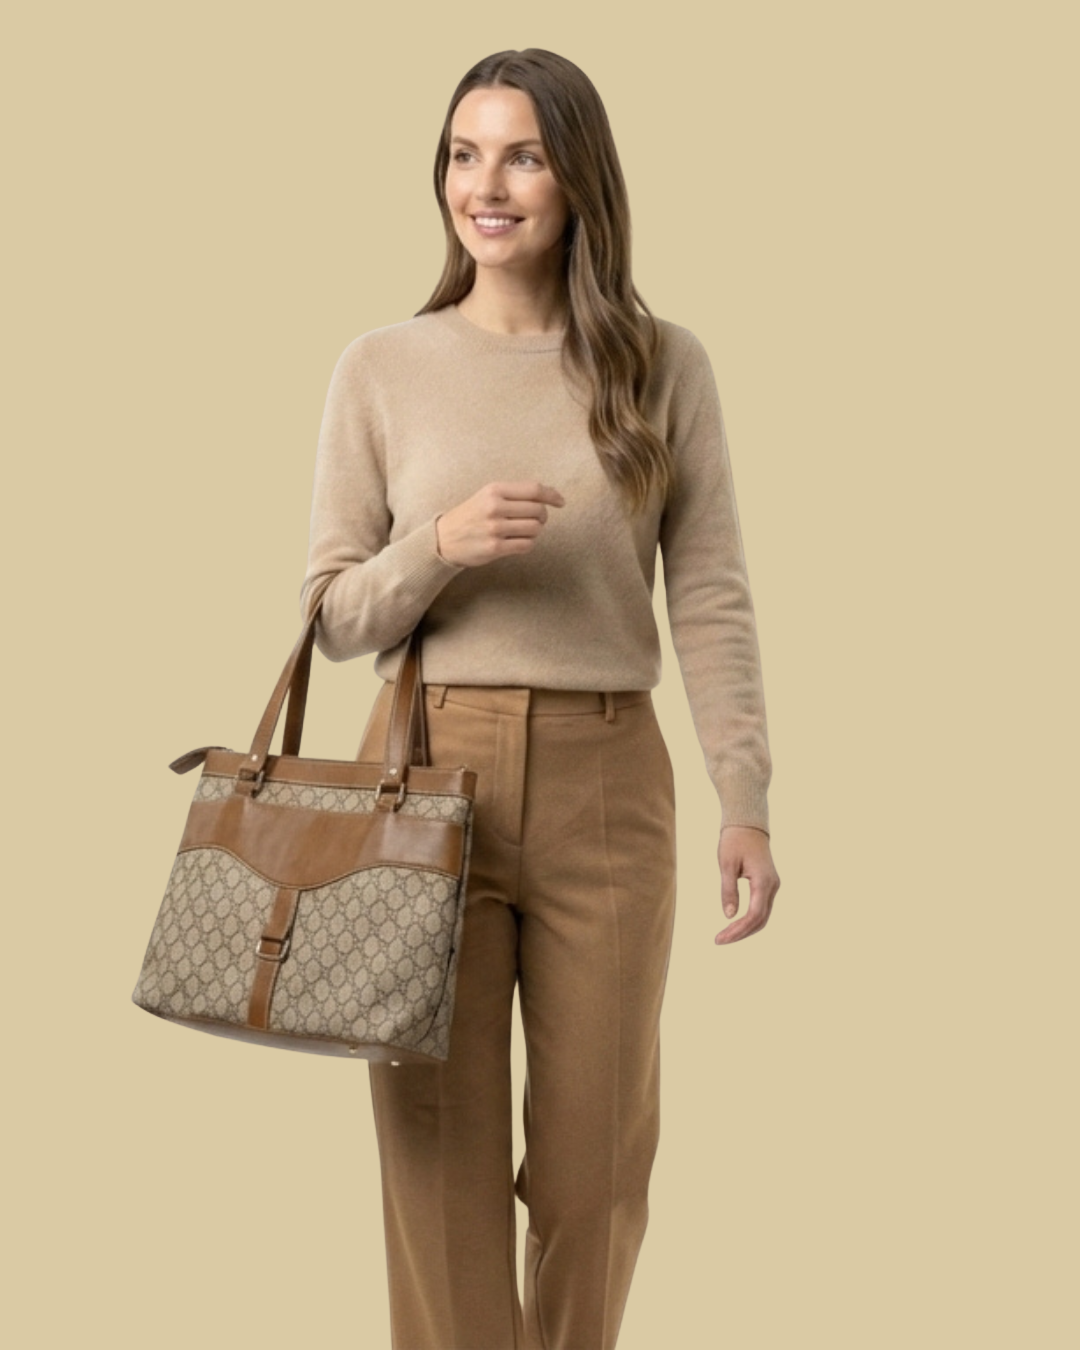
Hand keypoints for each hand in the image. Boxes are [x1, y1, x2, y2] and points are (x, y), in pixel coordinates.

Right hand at [436, 480, 565, 567]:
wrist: (443, 539)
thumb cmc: (470, 516)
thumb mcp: (487, 496)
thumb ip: (514, 494)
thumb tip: (548, 494)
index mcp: (494, 490)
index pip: (534, 490)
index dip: (552, 495)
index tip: (560, 501)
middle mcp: (495, 507)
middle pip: (538, 510)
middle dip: (541, 517)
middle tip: (534, 520)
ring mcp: (495, 528)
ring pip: (535, 529)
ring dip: (534, 532)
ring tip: (522, 532)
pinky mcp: (495, 547)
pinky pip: (526, 545)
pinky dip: (527, 544)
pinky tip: (518, 542)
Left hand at [715, 826, 779, 943]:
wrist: (748, 824)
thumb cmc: (734, 841)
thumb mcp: (726, 865)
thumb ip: (728, 890)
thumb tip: (728, 916)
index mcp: (763, 881)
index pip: (753, 915)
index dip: (738, 930)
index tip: (719, 939)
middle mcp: (772, 886)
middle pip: (760, 920)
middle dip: (740, 933)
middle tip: (719, 940)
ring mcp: (773, 885)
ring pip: (763, 916)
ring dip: (745, 929)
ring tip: (725, 936)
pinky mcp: (769, 884)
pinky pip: (761, 908)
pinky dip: (750, 920)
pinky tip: (735, 924)